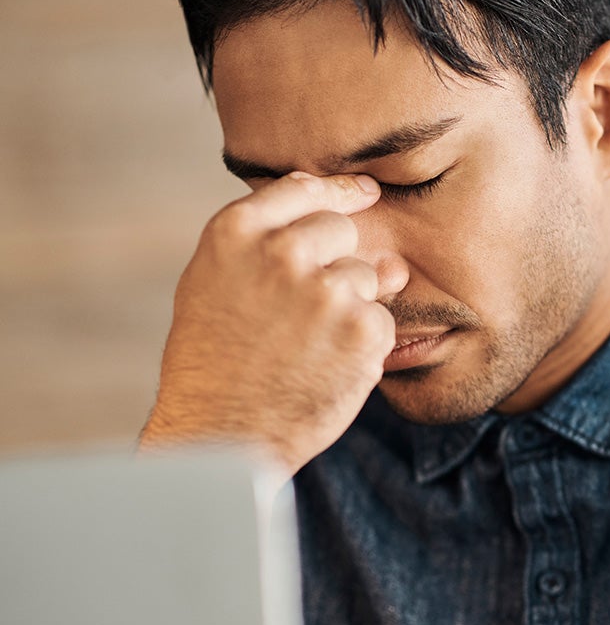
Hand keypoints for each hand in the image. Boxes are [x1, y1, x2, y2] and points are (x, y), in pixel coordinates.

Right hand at [140, 171, 398, 475]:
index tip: (365, 192)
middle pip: (342, 230)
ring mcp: (327, 289)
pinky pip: (382, 319)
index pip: (304, 188)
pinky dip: (365, 344)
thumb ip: (269, 238)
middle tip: (305, 311)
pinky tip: (329, 366)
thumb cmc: (213, 362)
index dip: (340, 190)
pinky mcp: (362, 328)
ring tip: (308, 346)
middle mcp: (283, 252)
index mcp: (236, 233)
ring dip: (350, 307)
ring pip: (367, 276)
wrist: (221, 436)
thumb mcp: (213, 283)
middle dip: (336, 262)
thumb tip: (351, 206)